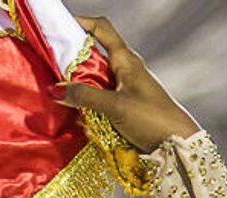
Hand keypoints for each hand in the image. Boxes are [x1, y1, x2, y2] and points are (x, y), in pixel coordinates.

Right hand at [54, 16, 200, 152]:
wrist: (180, 145)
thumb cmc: (154, 119)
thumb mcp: (115, 106)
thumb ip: (85, 96)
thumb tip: (55, 89)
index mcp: (127, 60)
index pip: (102, 29)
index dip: (80, 22)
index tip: (57, 26)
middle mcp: (126, 70)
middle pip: (94, 54)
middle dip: (71, 56)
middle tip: (47, 61)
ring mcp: (126, 88)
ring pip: (95, 77)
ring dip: (76, 80)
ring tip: (54, 87)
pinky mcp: (126, 106)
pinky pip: (100, 96)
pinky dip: (85, 98)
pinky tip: (72, 108)